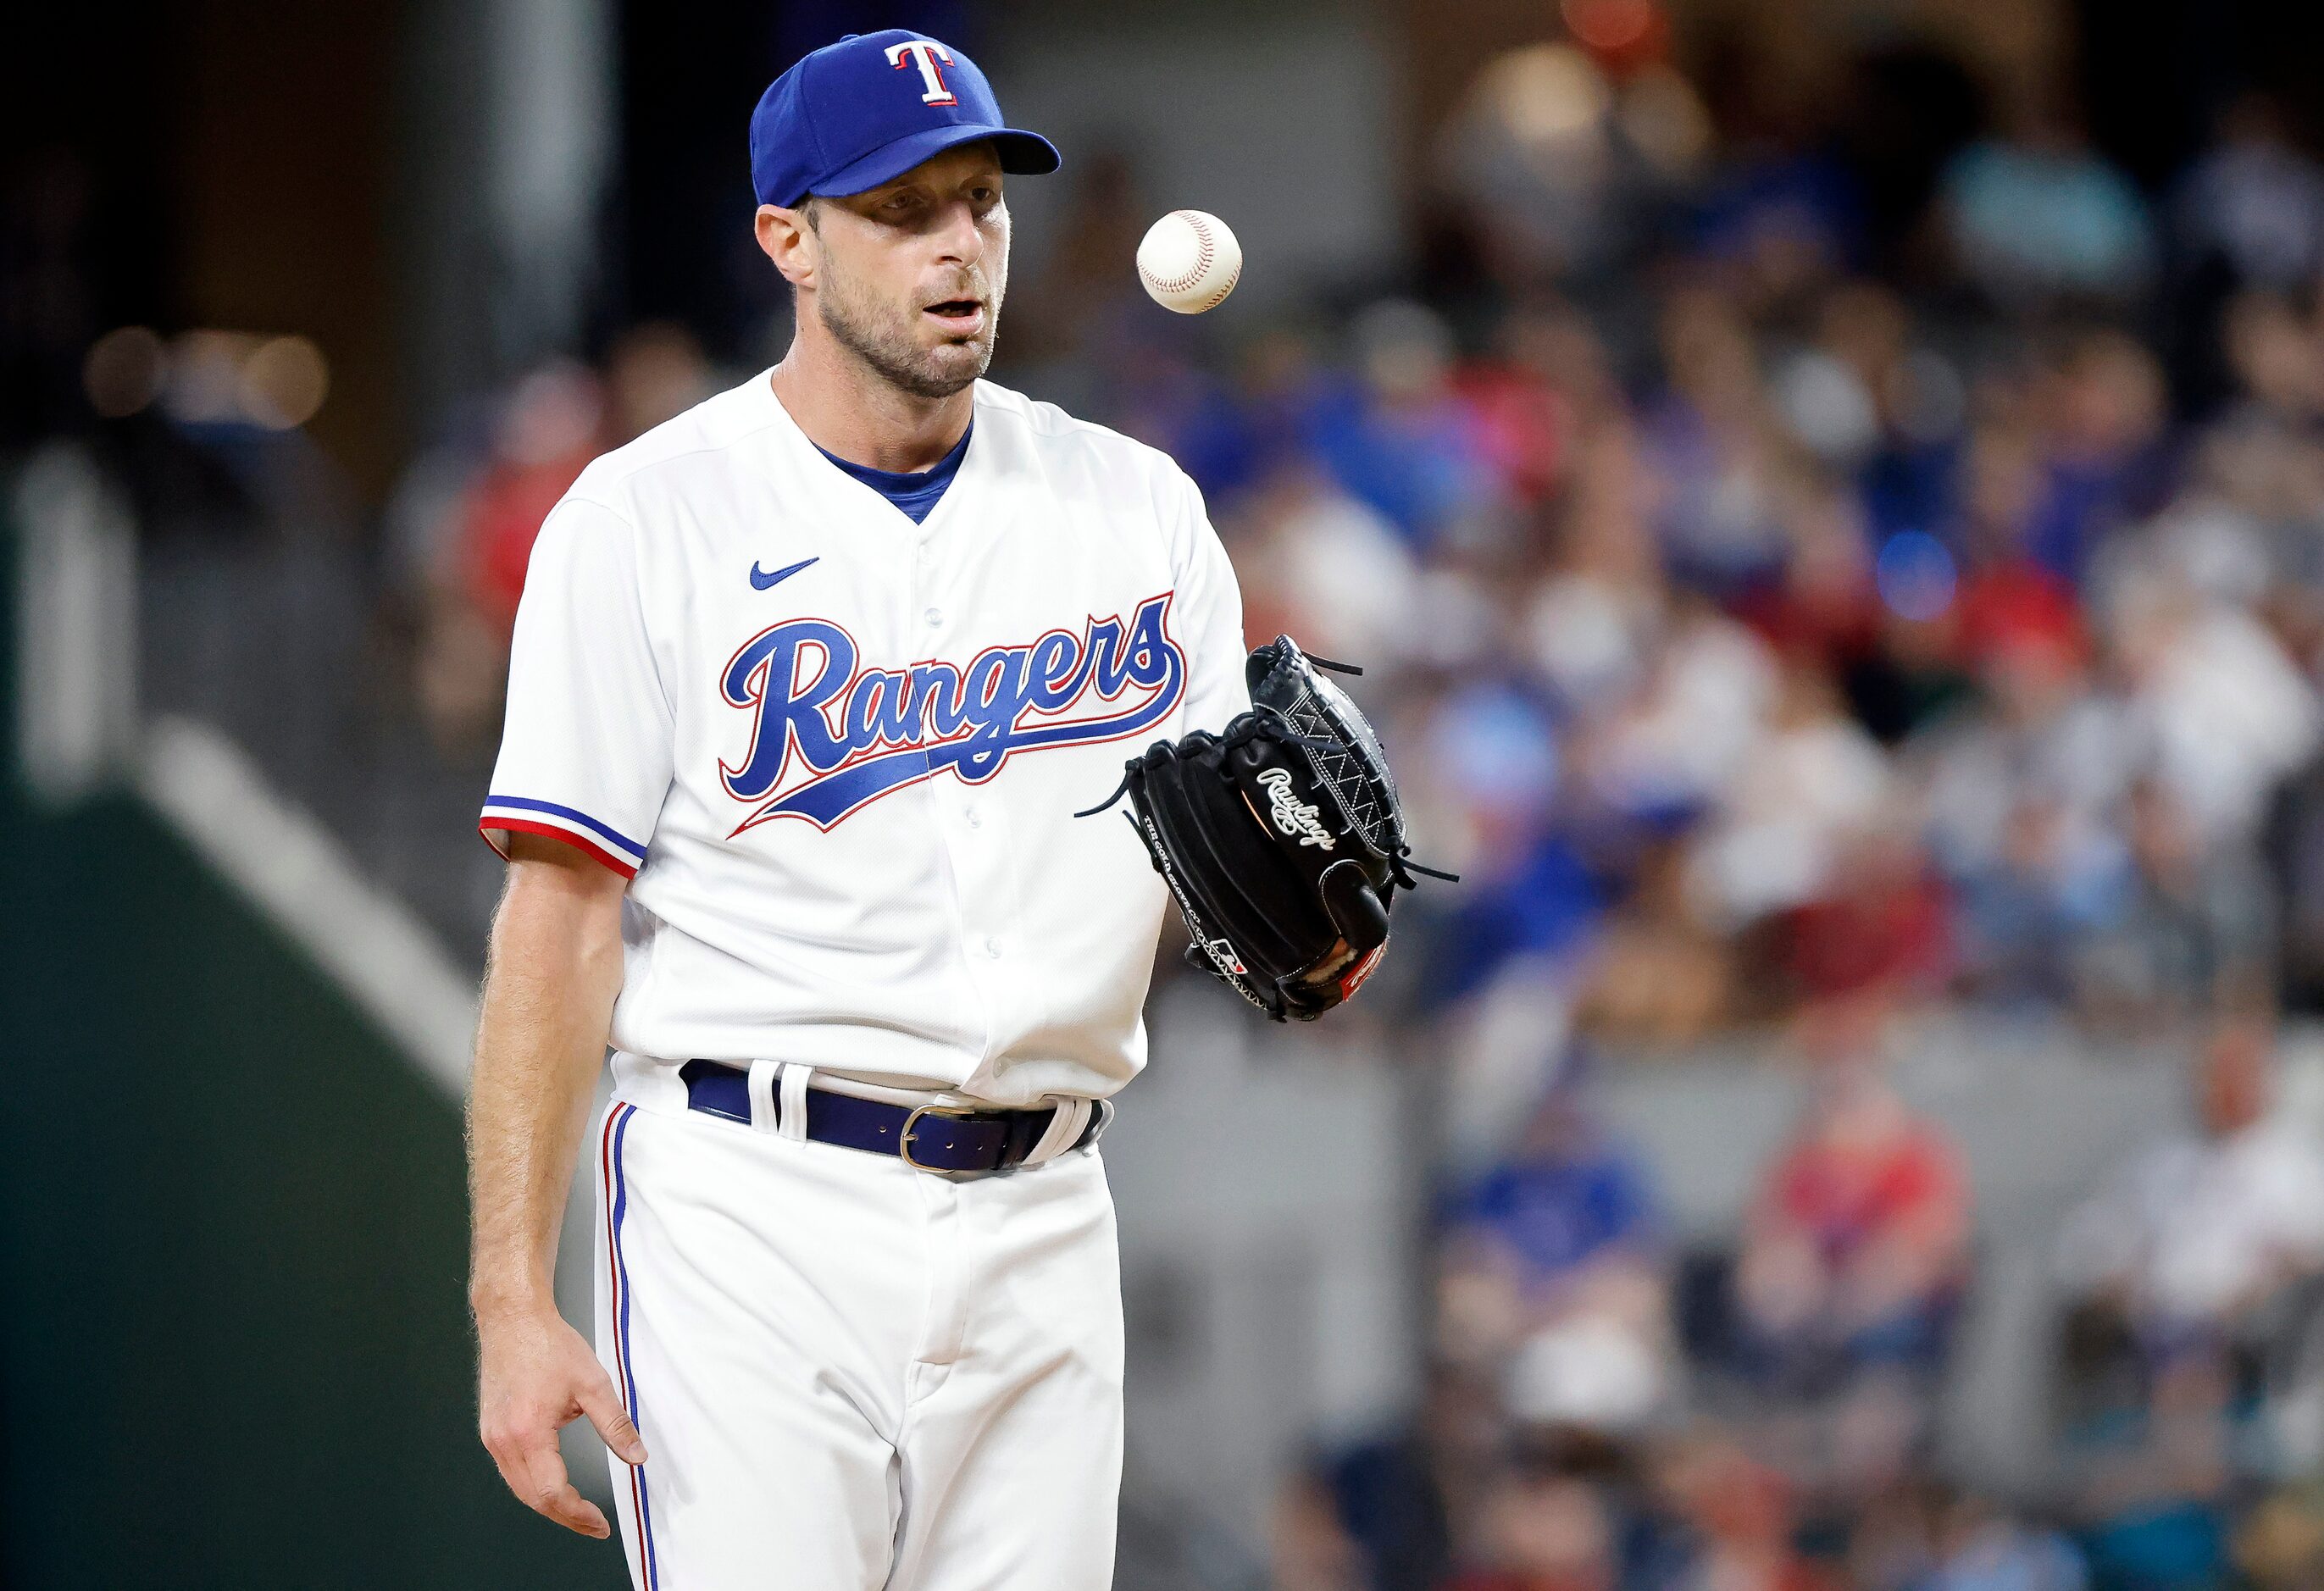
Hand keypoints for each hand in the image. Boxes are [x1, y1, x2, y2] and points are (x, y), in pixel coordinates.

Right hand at [477, 1302, 647, 1537]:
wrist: (513, 1319)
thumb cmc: (548, 1345)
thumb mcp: (593, 1383)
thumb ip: (616, 1425)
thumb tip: (636, 1456)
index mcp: (528, 1432)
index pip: (552, 1492)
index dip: (578, 1514)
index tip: (600, 1522)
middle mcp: (503, 1441)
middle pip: (533, 1498)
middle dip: (565, 1517)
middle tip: (594, 1525)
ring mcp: (492, 1437)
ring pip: (519, 1489)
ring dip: (548, 1505)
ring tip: (578, 1512)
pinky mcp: (490, 1431)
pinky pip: (510, 1472)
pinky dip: (532, 1486)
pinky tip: (552, 1486)